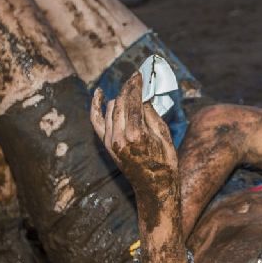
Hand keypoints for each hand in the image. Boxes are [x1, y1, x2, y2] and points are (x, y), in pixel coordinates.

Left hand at [90, 71, 178, 198]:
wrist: (155, 187)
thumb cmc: (165, 162)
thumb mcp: (164, 135)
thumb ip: (150, 114)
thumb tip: (142, 97)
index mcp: (135, 134)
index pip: (132, 101)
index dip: (135, 85)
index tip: (139, 75)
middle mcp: (119, 137)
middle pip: (120, 102)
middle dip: (128, 89)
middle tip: (136, 80)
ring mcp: (110, 141)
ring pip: (111, 108)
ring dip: (121, 98)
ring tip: (131, 93)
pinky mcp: (106, 144)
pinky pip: (97, 121)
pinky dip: (96, 106)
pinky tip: (99, 94)